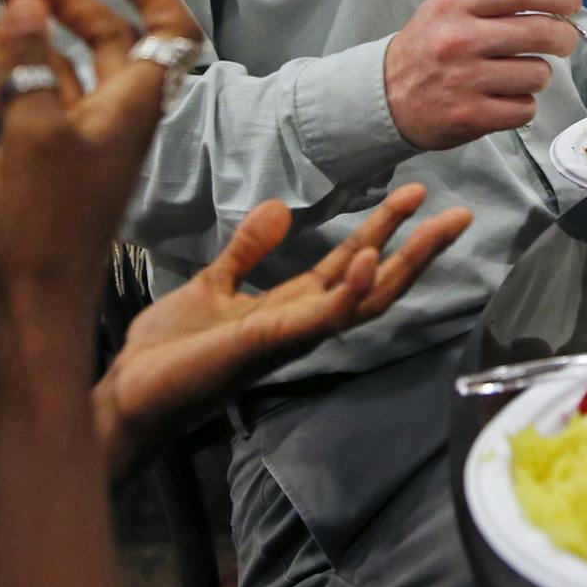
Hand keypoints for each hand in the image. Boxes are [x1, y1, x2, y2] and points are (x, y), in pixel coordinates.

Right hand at [0, 0, 202, 320]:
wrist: (27, 309)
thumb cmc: (42, 229)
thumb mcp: (31, 133)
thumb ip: (27, 64)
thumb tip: (25, 6)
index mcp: (133, 105)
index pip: (166, 30)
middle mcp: (114, 118)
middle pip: (97, 42)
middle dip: (49, 10)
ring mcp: (80, 143)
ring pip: (51, 73)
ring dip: (5, 48)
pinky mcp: (46, 167)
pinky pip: (27, 106)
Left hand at [94, 184, 471, 466]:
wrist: (128, 392)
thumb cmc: (167, 351)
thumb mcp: (212, 285)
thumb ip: (247, 251)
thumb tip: (280, 207)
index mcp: (289, 308)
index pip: (350, 265)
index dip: (384, 230)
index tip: (414, 193)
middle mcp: (300, 324)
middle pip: (374, 284)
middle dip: (417, 249)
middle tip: (458, 214)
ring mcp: (289, 336)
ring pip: (361, 300)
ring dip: (403, 264)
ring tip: (437, 225)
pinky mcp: (265, 344)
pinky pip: (317, 317)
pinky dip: (346, 290)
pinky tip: (366, 260)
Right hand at [383, 0, 581, 149]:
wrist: (385, 97)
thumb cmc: (430, 46)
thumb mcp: (456, 7)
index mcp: (455, 4)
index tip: (572, 2)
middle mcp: (459, 39)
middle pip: (541, 32)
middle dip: (564, 37)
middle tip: (562, 41)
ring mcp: (464, 80)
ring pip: (538, 74)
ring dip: (538, 75)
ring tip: (518, 73)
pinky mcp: (470, 116)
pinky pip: (525, 108)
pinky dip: (522, 105)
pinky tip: (504, 98)